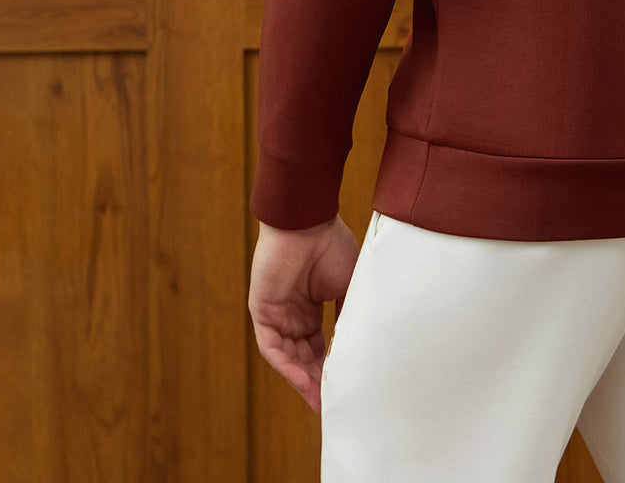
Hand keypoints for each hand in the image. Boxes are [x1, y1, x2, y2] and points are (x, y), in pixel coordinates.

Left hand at [248, 212, 360, 414]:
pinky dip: (288, 366)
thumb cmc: (332, 245)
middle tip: (333, 403)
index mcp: (313, 306)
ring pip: (289, 357)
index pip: (321, 346)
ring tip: (321, 399)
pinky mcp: (263, 310)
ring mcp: (277, 313)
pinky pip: (272, 347)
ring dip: (304, 379)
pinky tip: (305, 380)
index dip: (332, 368)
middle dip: (318, 380)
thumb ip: (350, 314)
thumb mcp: (350, 285)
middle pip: (304, 356)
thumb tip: (361, 346)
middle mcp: (294, 313)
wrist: (308, 221)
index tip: (347, 388)